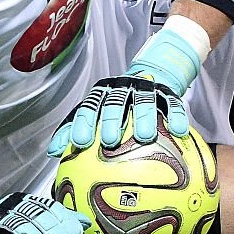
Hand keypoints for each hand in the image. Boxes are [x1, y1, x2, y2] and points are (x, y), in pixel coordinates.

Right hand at [0, 192, 90, 233]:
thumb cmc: (3, 230)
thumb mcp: (30, 223)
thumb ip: (54, 222)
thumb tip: (84, 223)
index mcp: (23, 203)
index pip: (46, 207)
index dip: (62, 218)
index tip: (76, 231)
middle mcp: (9, 209)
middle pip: (34, 216)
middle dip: (52, 231)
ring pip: (16, 227)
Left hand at [47, 75, 188, 153]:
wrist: (149, 79)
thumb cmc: (117, 107)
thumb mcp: (95, 113)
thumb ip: (75, 130)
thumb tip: (54, 153)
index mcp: (101, 93)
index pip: (89, 106)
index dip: (83, 123)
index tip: (80, 143)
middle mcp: (122, 88)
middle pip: (114, 102)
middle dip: (111, 120)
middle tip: (110, 141)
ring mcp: (145, 88)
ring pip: (143, 101)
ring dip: (143, 118)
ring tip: (144, 137)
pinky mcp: (166, 91)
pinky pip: (172, 102)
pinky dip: (176, 116)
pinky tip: (179, 130)